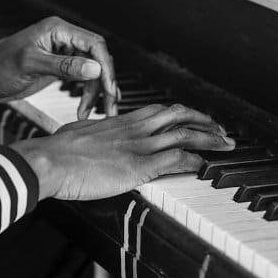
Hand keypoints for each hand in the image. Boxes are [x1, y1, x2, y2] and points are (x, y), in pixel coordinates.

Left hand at [0, 16, 117, 117]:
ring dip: (95, 92)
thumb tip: (95, 68)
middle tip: (110, 106)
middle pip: (97, 58)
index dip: (105, 66)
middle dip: (105, 82)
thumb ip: (63, 66)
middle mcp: (63, 38)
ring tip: (90, 113)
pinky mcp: (60, 67)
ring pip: (92, 70)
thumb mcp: (30, 65)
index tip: (109, 89)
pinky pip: (82, 78)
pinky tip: (85, 109)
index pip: (94, 44)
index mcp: (57, 29)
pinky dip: (86, 93)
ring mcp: (63, 53)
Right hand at [10, 103, 234, 200]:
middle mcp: (135, 128)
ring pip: (185, 134)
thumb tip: (94, 135)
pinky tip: (205, 166)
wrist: (50, 160)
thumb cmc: (58, 150)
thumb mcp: (81, 131)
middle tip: (221, 130)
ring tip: (226, 145)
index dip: (183, 115)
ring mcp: (139, 145)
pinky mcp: (139, 166)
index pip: (161, 111)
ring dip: (210, 139)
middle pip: (180, 115)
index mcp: (122, 120)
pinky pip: (176, 159)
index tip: (196, 120)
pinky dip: (195, 161)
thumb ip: (96, 132)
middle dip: (205, 121)